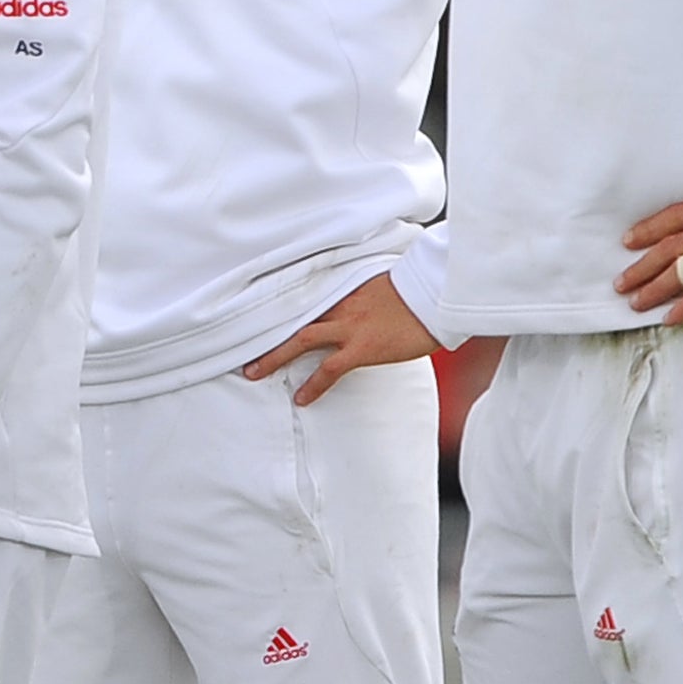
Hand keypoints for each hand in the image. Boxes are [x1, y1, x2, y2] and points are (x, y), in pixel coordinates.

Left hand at [242, 268, 438, 405]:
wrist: (438, 292)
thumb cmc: (419, 288)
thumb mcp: (386, 284)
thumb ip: (365, 295)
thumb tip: (361, 306)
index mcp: (346, 288)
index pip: (305, 297)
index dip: (281, 309)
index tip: (259, 315)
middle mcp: (341, 304)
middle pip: (293, 316)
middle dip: (266, 332)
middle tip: (243, 347)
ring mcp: (350, 326)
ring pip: (301, 340)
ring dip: (274, 357)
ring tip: (254, 373)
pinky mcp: (363, 347)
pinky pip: (330, 369)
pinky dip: (313, 385)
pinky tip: (301, 398)